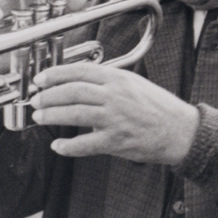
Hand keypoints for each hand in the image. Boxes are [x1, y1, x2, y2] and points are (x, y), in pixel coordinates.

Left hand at [30, 61, 199, 166]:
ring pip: (74, 114)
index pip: (81, 71)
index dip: (56, 74)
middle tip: (36, 100)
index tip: (41, 80)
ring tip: (40, 117)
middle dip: (49, 96)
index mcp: (119, 79)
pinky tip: (58, 146)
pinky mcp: (116, 141)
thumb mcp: (135, 84)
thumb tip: (79, 86)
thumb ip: (109, 84)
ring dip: (52, 115)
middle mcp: (116, 96)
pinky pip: (85, 144)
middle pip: (73, 91)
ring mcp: (115, 119)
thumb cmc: (158, 108)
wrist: (180, 130)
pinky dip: (68, 146)